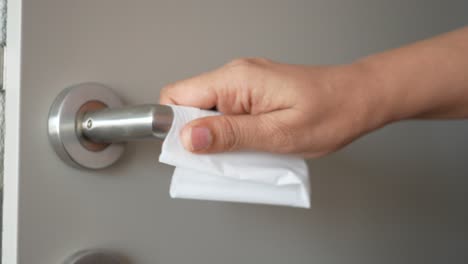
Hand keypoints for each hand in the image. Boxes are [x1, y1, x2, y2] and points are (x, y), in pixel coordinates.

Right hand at [159, 58, 385, 157]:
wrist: (359, 98)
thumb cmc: (330, 113)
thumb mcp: (277, 134)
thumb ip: (231, 135)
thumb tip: (189, 138)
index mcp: (236, 80)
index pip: (177, 95)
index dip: (174, 125)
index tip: (189, 152)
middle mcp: (236, 76)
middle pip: (190, 105)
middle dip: (198, 137)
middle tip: (224, 159)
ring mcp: (245, 83)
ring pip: (209, 112)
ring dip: (218, 138)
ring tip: (246, 153)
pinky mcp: (254, 93)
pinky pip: (228, 113)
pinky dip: (233, 133)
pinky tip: (253, 145)